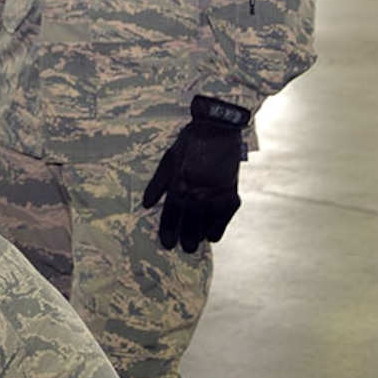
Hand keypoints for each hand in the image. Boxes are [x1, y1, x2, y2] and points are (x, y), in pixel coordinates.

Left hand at [143, 97, 247, 251]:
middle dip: (187, 239)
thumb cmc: (190, 142)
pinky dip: (220, 226)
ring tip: (197, 245)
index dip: (168, 231)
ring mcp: (217, 194)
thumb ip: (157, 183)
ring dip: (202, 236)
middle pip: (190, 224)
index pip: (171, 215)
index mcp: (180, 185)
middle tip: (185, 249)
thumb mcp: (168, 160)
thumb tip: (145, 204)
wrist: (218, 128)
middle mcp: (198, 193)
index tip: (167, 243)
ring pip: (208, 222)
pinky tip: (213, 235)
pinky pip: (226, 215)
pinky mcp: (232, 191)